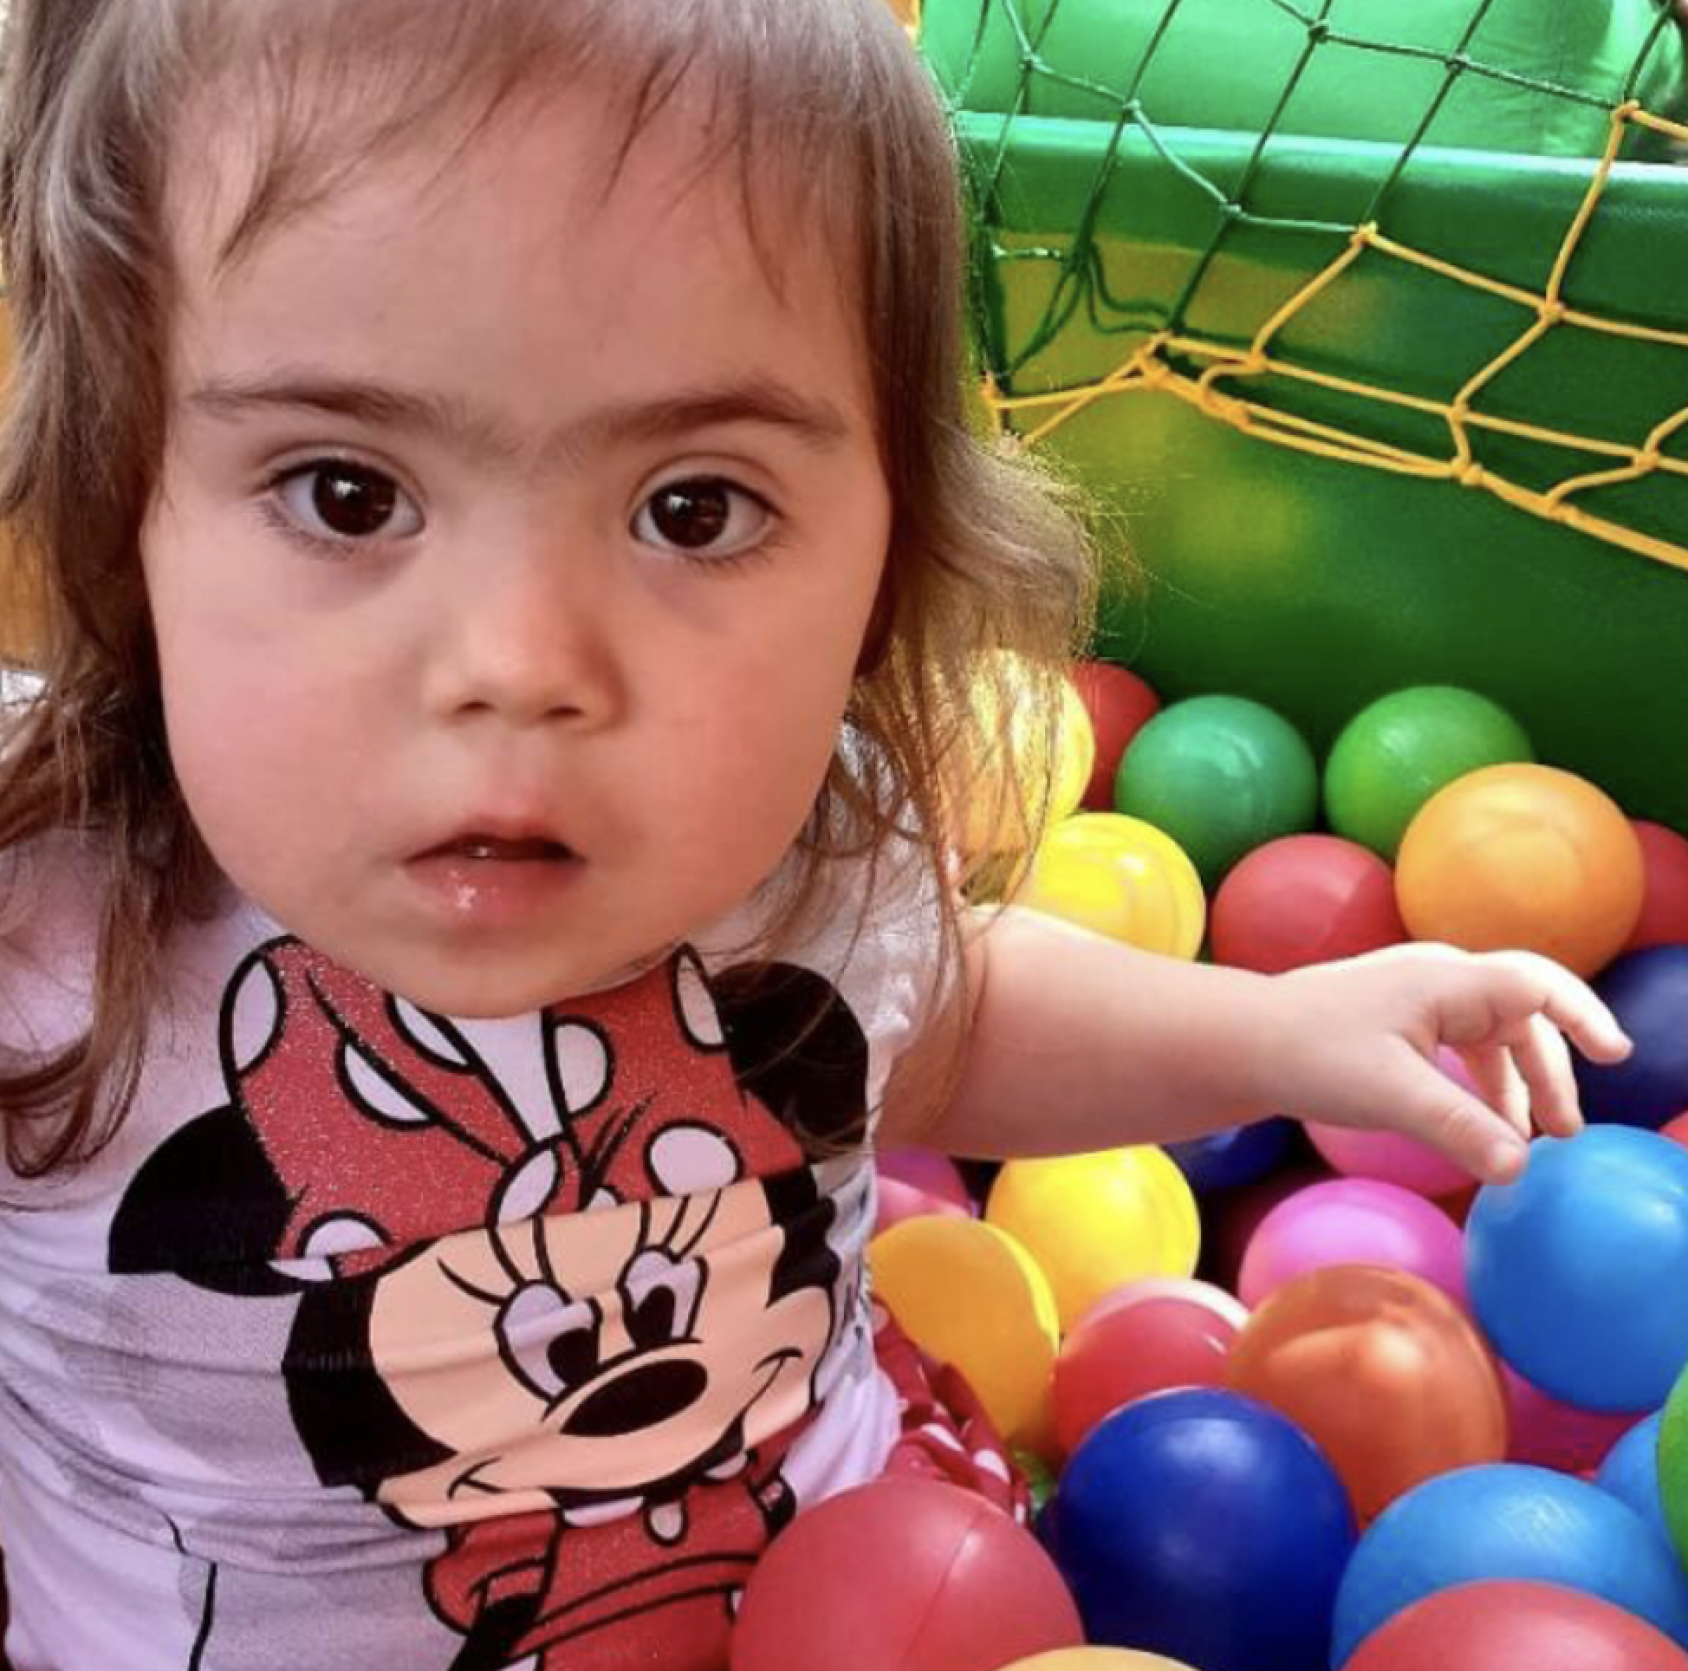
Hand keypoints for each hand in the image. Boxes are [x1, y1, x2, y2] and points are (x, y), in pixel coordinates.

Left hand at [1266, 943, 1631, 1185]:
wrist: (1237, 1040)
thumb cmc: (1309, 1054)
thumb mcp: (1391, 1096)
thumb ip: (1459, 1128)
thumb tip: (1519, 1169)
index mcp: (1446, 981)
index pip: (1537, 986)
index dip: (1581, 1016)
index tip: (1614, 1054)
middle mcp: (1436, 980)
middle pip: (1520, 1019)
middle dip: (1548, 1076)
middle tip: (1563, 1135)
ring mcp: (1413, 998)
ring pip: (1489, 1036)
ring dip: (1514, 1086)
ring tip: (1525, 1142)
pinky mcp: (1392, 1022)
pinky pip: (1457, 1047)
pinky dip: (1477, 1085)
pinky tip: (1478, 1126)